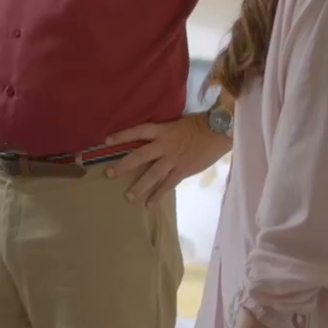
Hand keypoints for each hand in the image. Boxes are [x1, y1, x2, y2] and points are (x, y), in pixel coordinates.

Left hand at [104, 115, 226, 204]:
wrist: (220, 131)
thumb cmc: (201, 124)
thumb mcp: (178, 123)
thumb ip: (165, 132)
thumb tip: (151, 139)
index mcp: (163, 130)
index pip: (138, 131)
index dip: (122, 135)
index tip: (106, 141)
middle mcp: (164, 145)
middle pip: (139, 156)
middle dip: (124, 165)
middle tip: (109, 174)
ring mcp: (173, 159)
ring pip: (152, 174)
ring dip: (139, 186)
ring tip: (128, 196)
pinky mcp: (183, 170)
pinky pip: (168, 185)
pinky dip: (158, 195)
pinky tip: (149, 204)